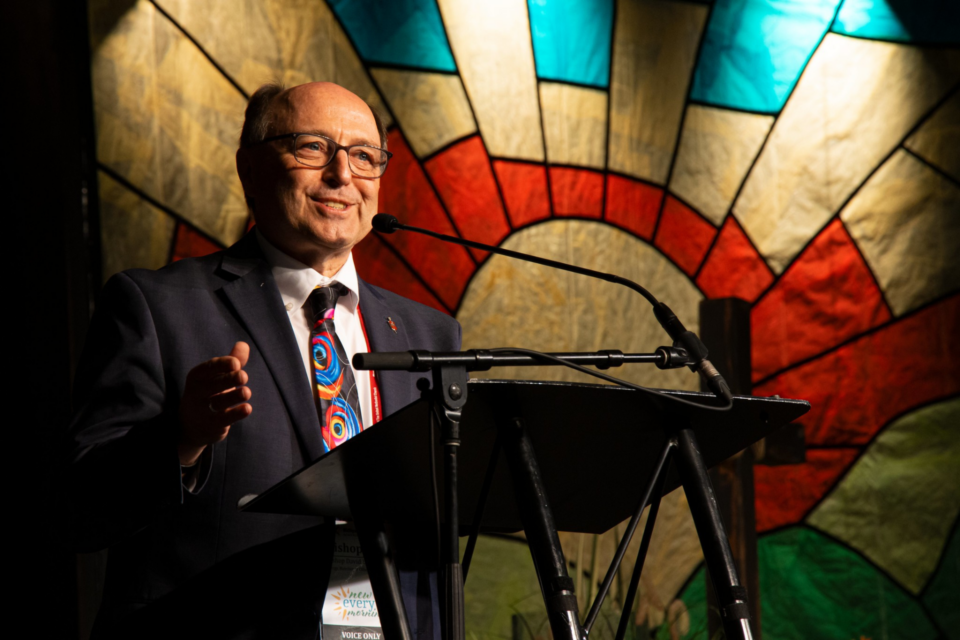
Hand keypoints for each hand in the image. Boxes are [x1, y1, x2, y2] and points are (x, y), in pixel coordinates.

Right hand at [178, 342, 252, 465]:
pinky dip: (235, 414)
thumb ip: (231, 361)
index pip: (208, 368)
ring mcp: (203, 410)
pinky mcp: (211, 426)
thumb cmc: (208, 394)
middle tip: (244, 376)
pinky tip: (247, 409)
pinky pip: (223, 420)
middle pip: (213, 385)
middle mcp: (197, 392)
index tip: (236, 363)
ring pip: (218, 403)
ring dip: (233, 397)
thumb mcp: (216, 377)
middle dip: (228, 380)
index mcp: (197, 376)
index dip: (222, 365)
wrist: (189, 426)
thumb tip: (244, 345)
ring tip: (247, 392)